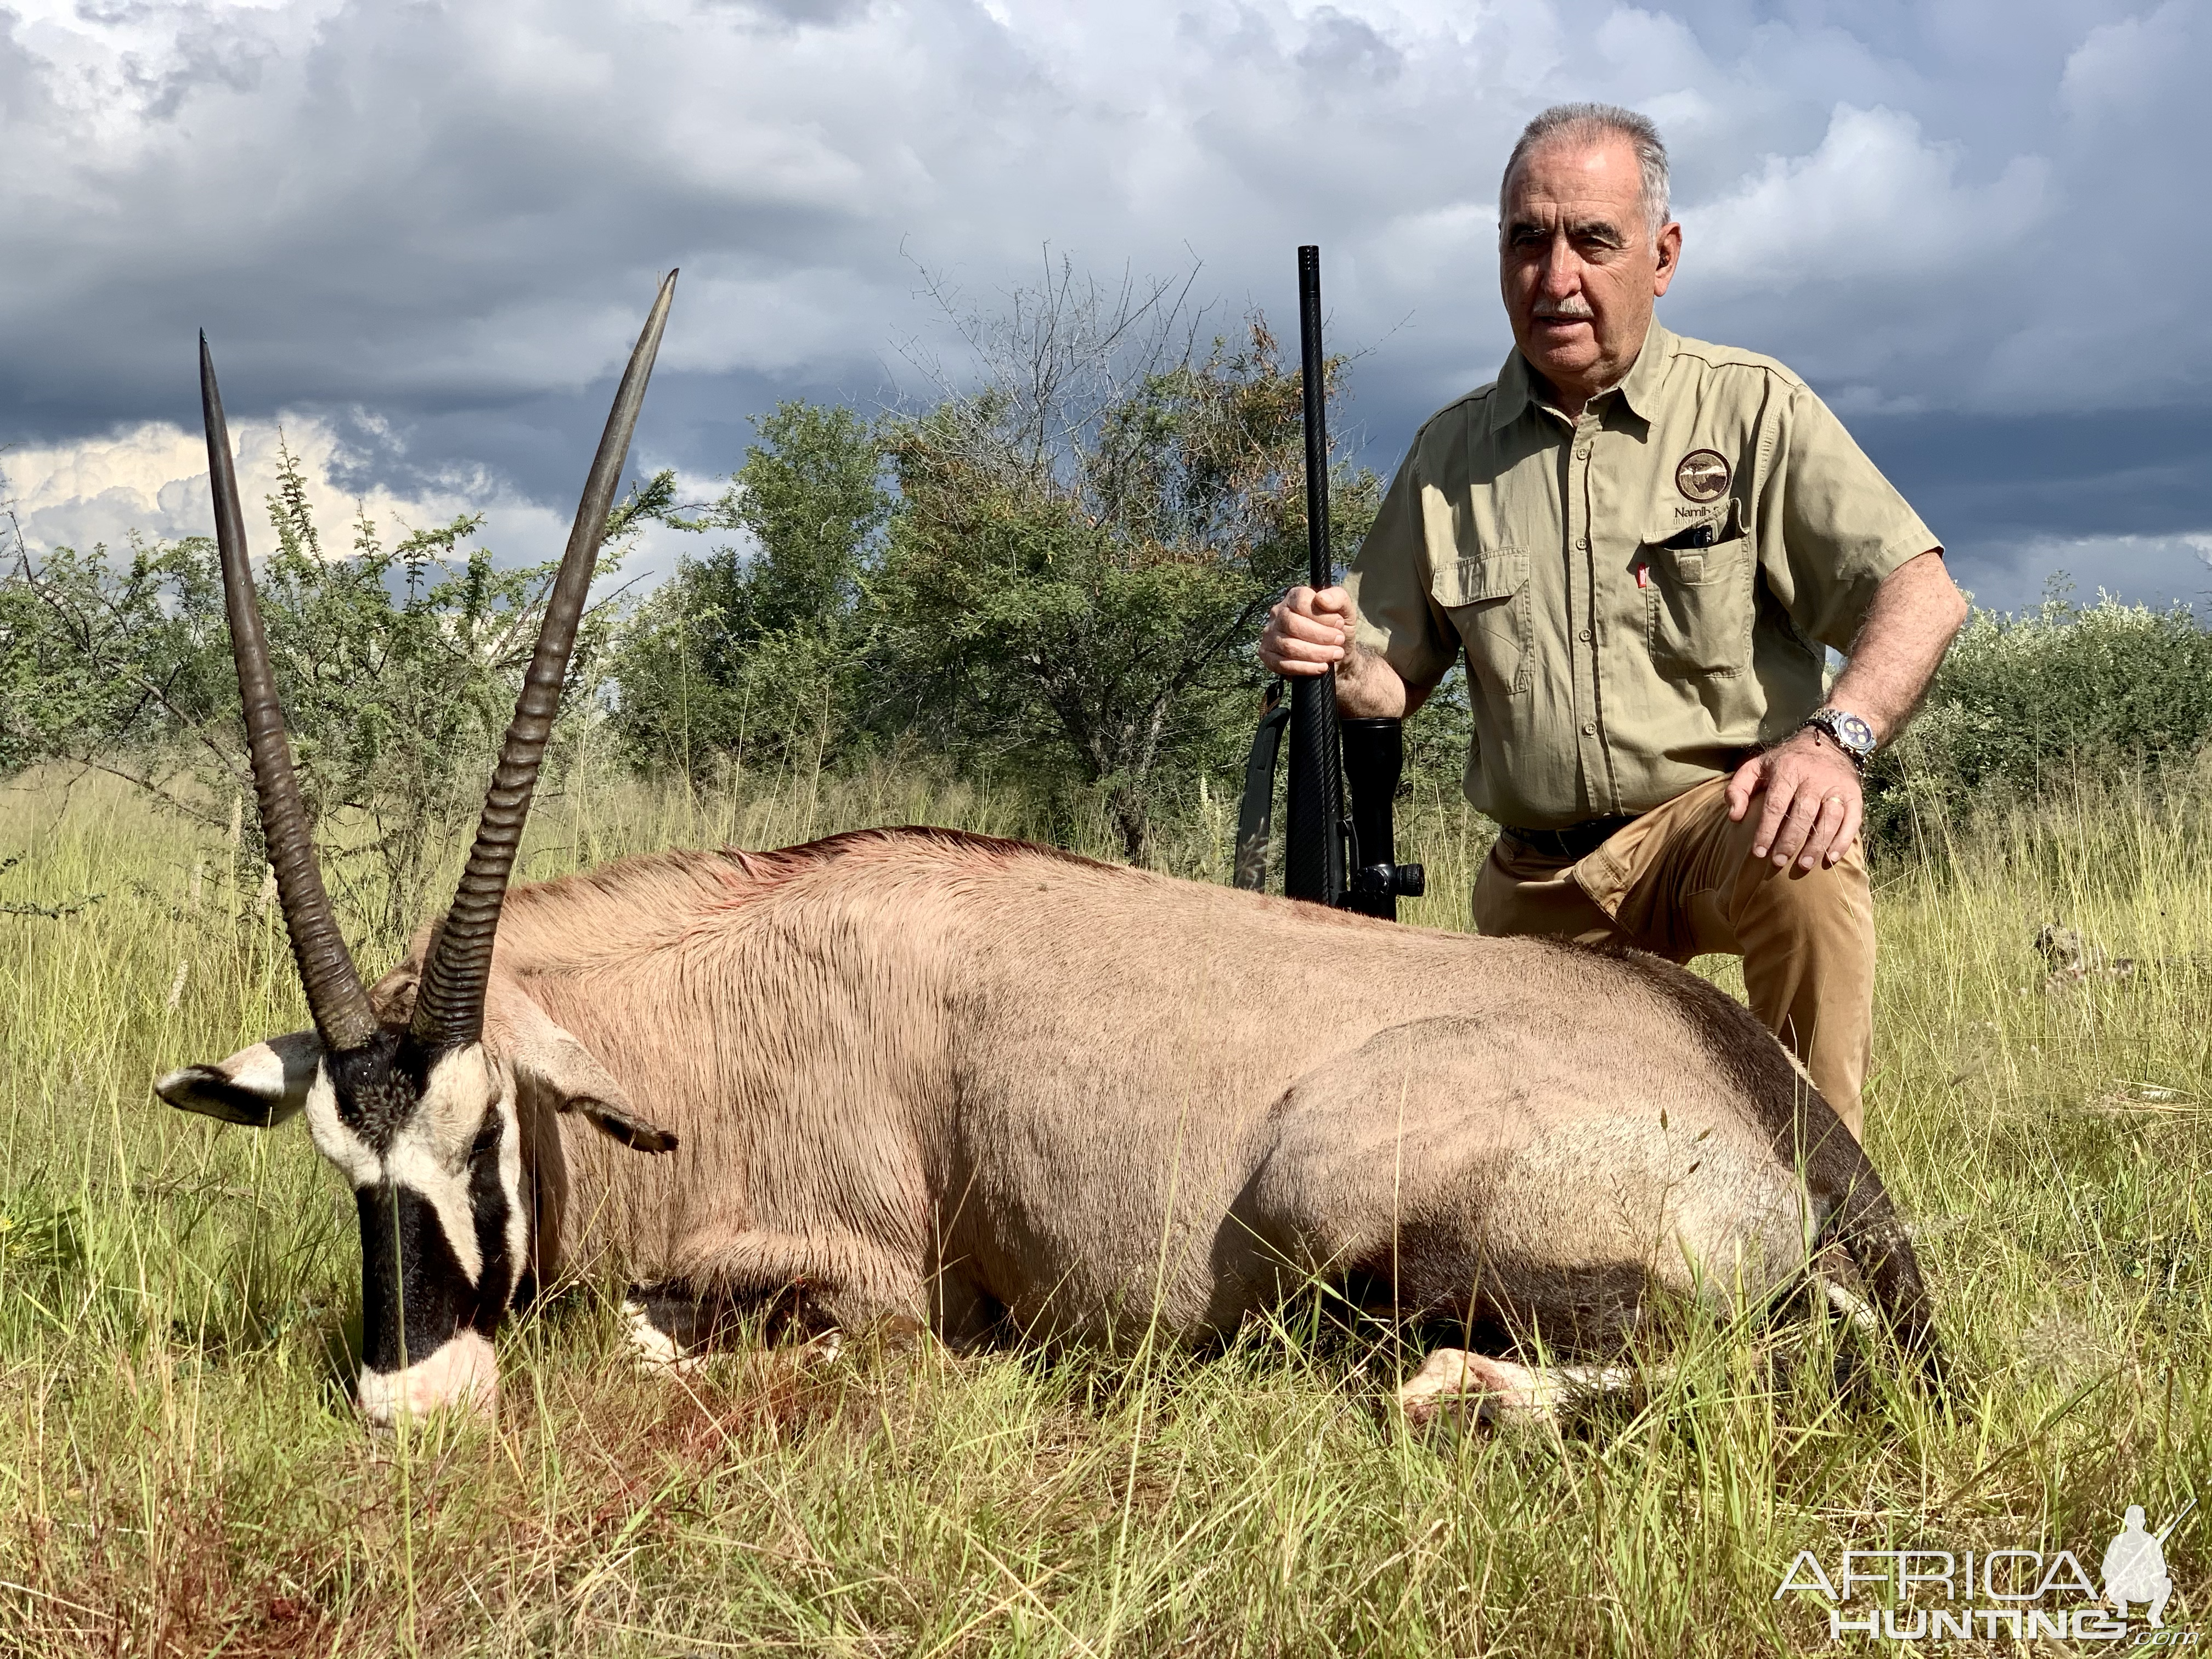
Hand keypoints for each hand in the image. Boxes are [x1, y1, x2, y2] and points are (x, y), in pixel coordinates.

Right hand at [1259, 584, 1352, 677]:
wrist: (1336, 656)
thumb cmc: (1338, 630)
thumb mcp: (1345, 610)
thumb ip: (1338, 598)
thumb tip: (1322, 599)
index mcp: (1293, 598)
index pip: (1300, 601)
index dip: (1322, 615)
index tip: (1339, 624)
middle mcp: (1277, 614)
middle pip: (1292, 624)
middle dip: (1320, 635)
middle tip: (1339, 641)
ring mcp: (1270, 635)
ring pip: (1289, 646)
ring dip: (1316, 653)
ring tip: (1335, 654)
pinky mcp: (1268, 656)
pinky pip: (1282, 664)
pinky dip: (1305, 667)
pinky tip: (1321, 666)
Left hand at [1725, 730, 1862, 870]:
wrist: (1830, 742)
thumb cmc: (1786, 761)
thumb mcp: (1757, 765)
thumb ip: (1739, 788)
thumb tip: (1734, 816)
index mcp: (1788, 770)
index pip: (1775, 805)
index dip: (1766, 830)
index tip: (1758, 852)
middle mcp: (1814, 778)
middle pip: (1802, 814)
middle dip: (1789, 841)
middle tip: (1778, 862)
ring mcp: (1836, 787)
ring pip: (1829, 819)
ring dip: (1816, 845)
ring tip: (1803, 865)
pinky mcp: (1854, 795)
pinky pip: (1852, 820)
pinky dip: (1843, 840)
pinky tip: (1830, 858)